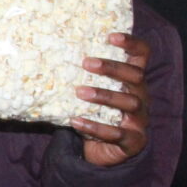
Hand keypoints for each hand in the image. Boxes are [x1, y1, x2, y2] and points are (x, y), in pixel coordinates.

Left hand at [72, 32, 149, 166]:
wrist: (102, 151)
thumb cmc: (94, 114)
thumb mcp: (90, 93)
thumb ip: (81, 76)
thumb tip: (44, 56)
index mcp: (132, 81)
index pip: (141, 56)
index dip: (131, 44)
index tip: (111, 36)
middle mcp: (140, 96)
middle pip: (136, 76)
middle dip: (112, 68)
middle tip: (87, 63)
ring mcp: (139, 119)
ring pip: (130, 102)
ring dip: (104, 95)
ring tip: (80, 92)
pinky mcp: (134, 141)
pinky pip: (117, 133)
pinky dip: (96, 127)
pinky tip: (76, 121)